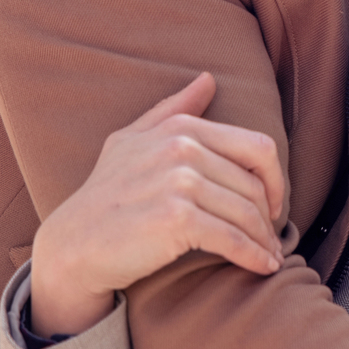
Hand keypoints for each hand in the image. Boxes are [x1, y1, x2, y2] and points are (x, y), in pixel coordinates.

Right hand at [29, 73, 287, 335]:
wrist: (73, 244)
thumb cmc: (106, 194)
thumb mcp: (131, 141)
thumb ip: (172, 110)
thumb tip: (208, 80)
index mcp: (180, 128)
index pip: (257, 147)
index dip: (276, 179)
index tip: (274, 204)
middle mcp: (181, 148)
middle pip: (255, 185)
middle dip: (269, 216)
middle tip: (272, 238)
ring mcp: (178, 182)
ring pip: (247, 213)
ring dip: (265, 240)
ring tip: (269, 256)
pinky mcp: (176, 219)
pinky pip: (233, 238)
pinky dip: (254, 256)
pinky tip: (263, 268)